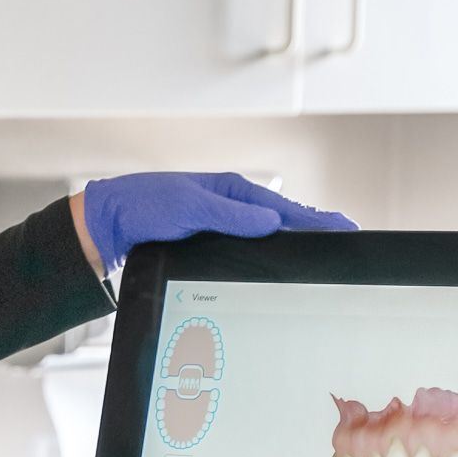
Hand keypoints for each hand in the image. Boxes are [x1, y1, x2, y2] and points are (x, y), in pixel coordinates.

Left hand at [78, 170, 354, 271]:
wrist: (111, 222)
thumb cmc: (144, 207)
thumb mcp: (188, 208)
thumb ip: (229, 216)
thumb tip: (270, 222)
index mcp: (232, 192)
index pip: (285, 209)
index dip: (316, 220)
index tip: (346, 227)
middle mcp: (232, 207)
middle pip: (283, 221)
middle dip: (314, 230)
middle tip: (346, 241)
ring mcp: (222, 225)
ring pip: (268, 235)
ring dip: (294, 243)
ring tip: (322, 253)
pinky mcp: (210, 242)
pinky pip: (249, 248)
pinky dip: (269, 253)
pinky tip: (277, 264)